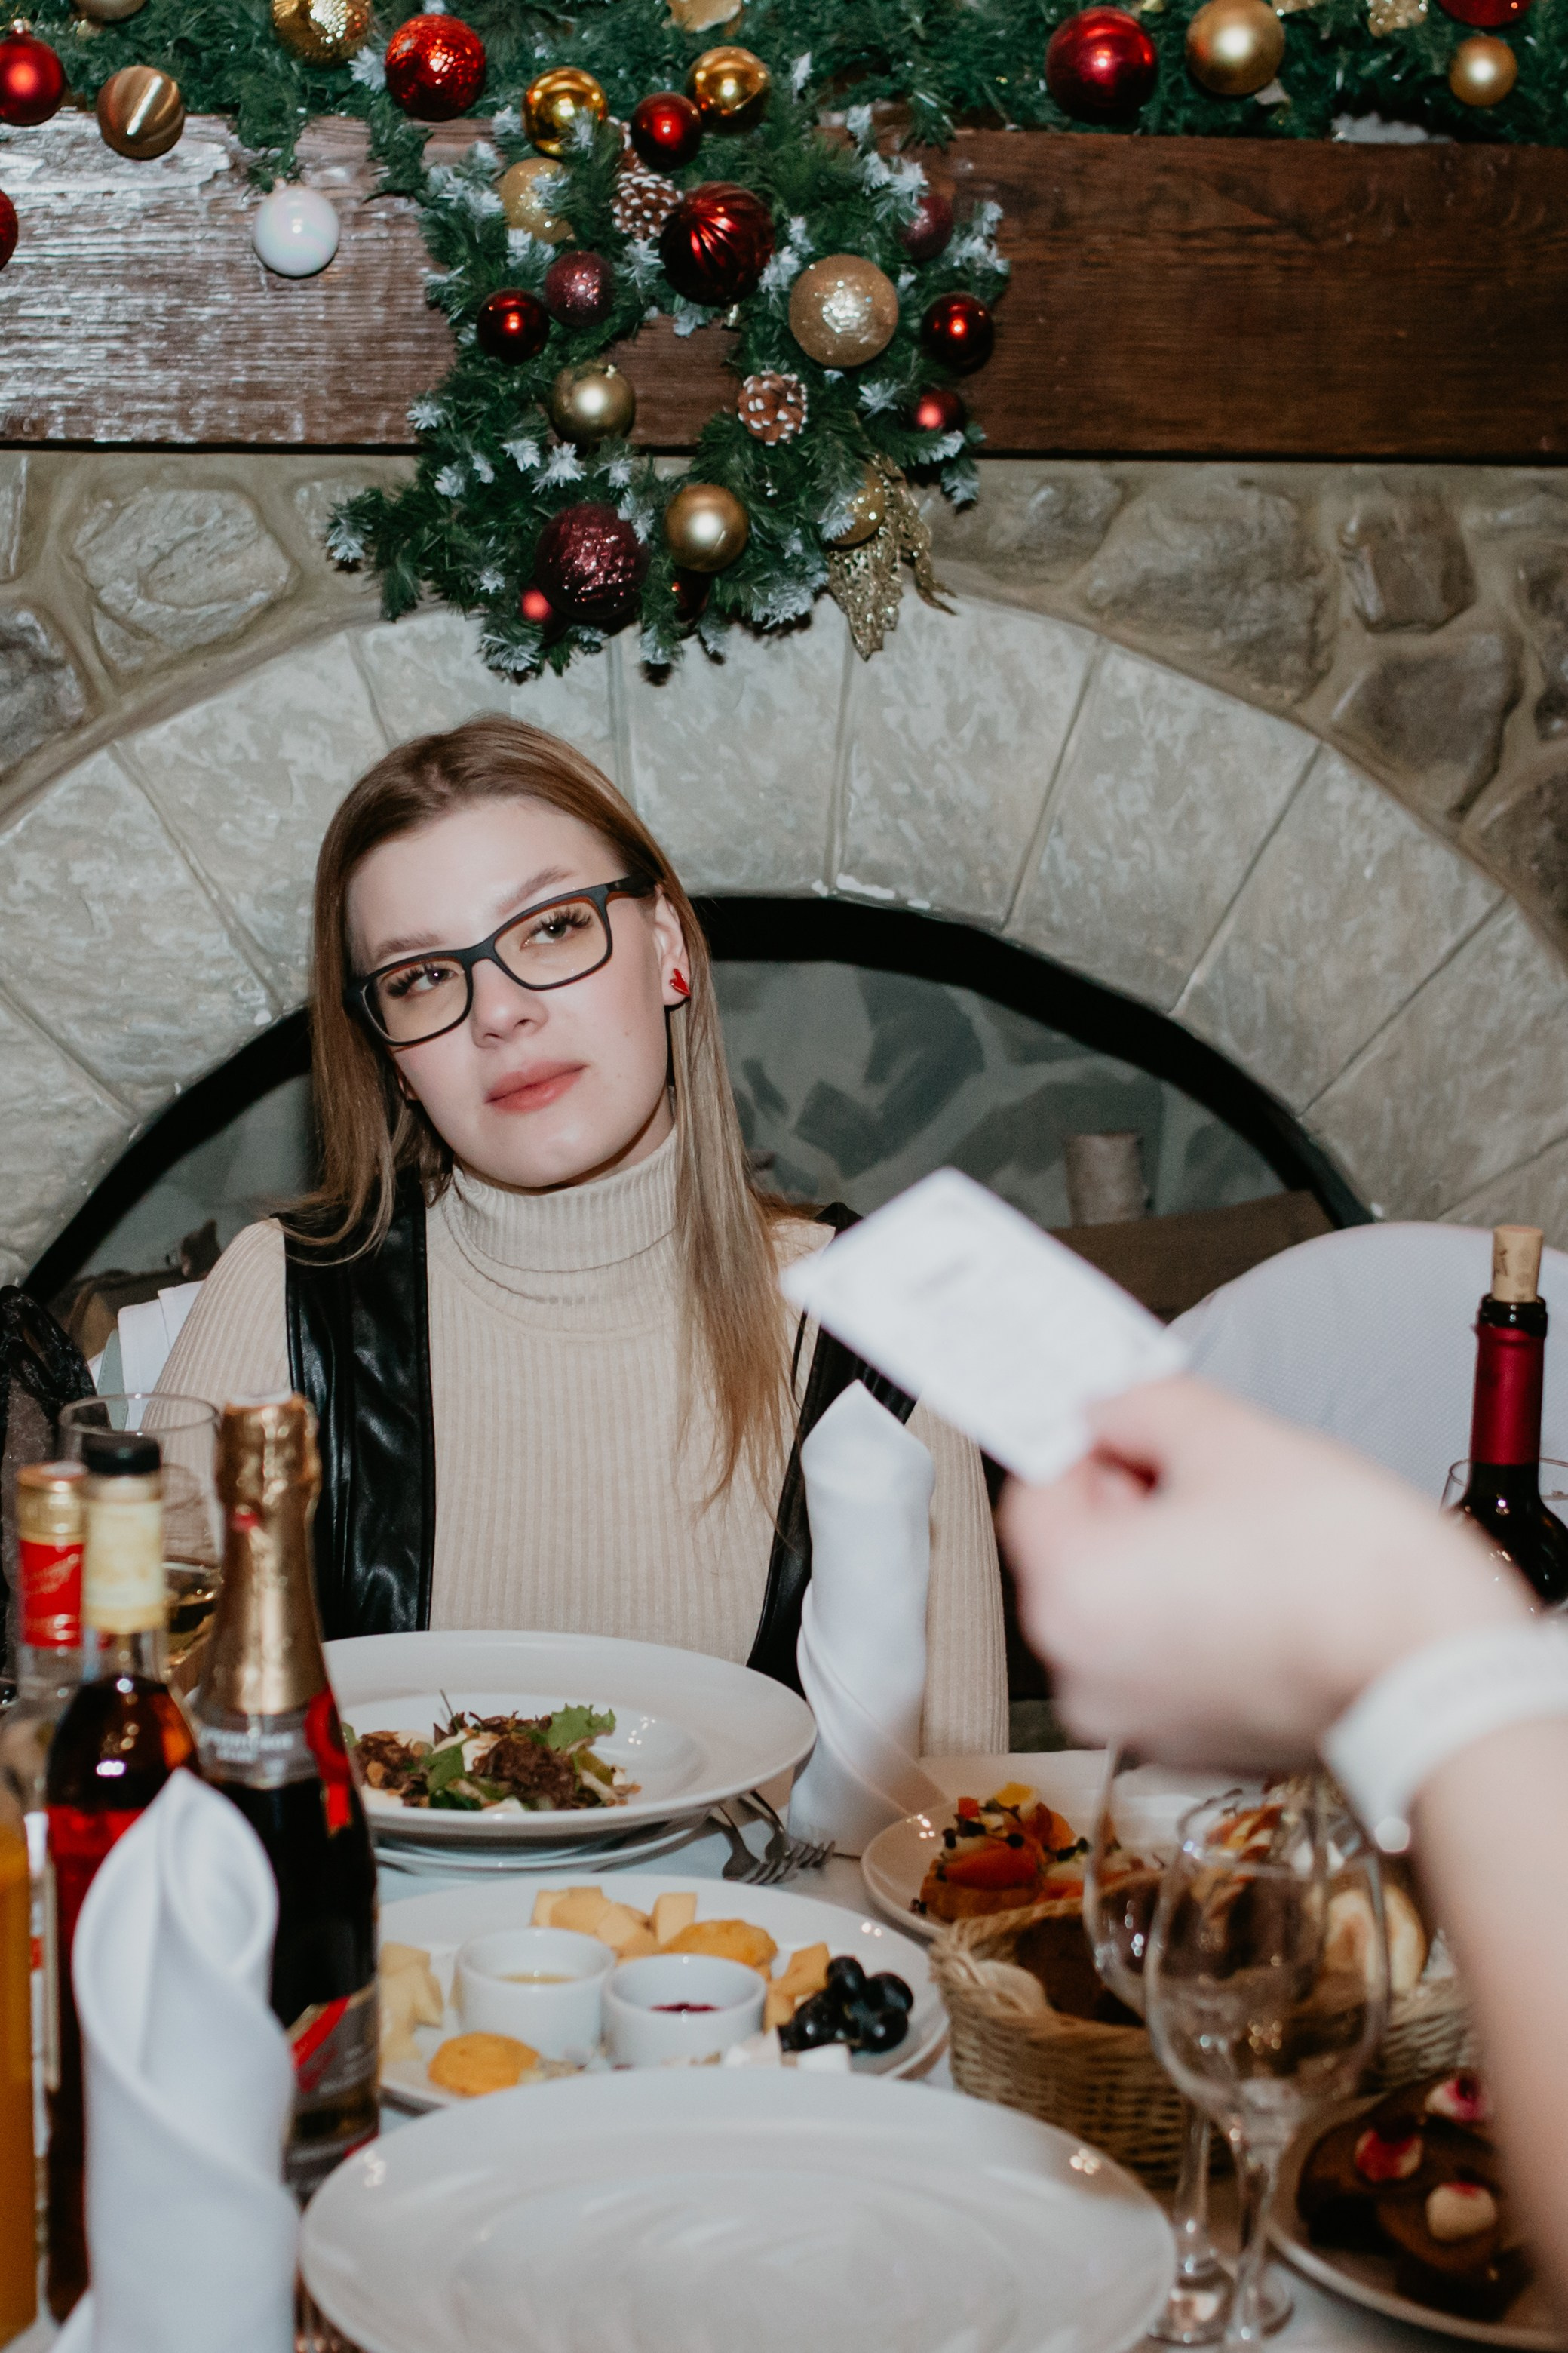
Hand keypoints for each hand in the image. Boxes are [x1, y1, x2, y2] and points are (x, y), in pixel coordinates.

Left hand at [999, 1376, 1527, 1767]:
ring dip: (1159, 1560)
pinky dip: (1191, 1620)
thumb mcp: (1230, 1437)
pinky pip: (1160, 1659)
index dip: (1089, 1442)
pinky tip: (1259, 1593)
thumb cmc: (1340, 1564)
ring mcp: (1133, 1718)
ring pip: (1117, 1607)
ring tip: (1244, 1535)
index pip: (1037, 1489)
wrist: (1435, 1672)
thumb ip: (1145, 1406)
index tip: (1135, 1423)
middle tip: (1204, 1471)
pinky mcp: (1187, 1745)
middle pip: (1072, 1552)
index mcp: (1072, 1593)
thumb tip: (1111, 1403)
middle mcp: (1082, 1670)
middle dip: (1127, 1500)